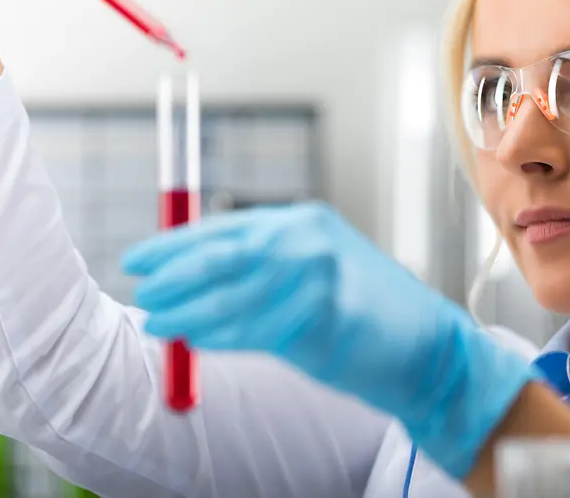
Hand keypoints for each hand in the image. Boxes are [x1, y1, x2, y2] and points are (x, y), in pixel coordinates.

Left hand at [123, 202, 538, 479]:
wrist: (430, 348)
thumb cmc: (368, 312)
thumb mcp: (316, 272)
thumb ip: (262, 270)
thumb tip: (194, 278)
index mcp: (305, 221)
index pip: (227, 226)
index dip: (177, 243)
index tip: (141, 258)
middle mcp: (310, 239)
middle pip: (224, 252)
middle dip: (174, 271)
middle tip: (139, 286)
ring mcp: (318, 274)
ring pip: (232, 293)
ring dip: (187, 310)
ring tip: (154, 320)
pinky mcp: (323, 315)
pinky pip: (254, 327)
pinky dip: (218, 334)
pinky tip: (193, 338)